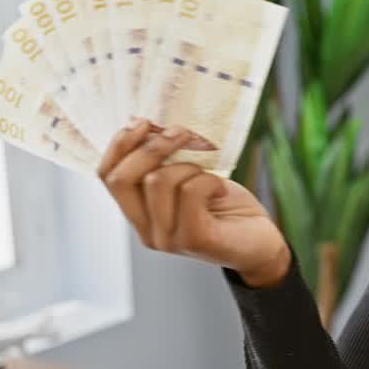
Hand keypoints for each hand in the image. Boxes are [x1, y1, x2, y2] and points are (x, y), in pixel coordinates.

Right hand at [97, 119, 291, 287]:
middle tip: (184, 133)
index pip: (106, 176)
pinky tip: (221, 190)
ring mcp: (167, 239)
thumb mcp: (190, 178)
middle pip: (123, 178)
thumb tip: (147, 124)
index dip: (119, 144)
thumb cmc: (225, 208)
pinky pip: (191, 192)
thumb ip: (165, 162)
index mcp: (139, 213)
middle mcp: (146, 230)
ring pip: (159, 181)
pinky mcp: (194, 239)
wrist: (262, 246)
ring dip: (189, 165)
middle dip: (153, 146)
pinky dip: (210, 180)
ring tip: (209, 174)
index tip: (145, 122)